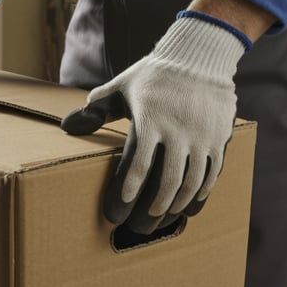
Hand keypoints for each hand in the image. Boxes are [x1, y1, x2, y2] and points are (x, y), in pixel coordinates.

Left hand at [61, 13, 249, 233]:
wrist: (200, 57)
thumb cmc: (154, 75)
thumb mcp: (122, 87)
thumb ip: (96, 110)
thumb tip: (68, 127)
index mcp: (150, 119)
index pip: (137, 164)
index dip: (126, 192)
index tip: (116, 213)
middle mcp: (177, 131)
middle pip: (165, 182)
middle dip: (149, 211)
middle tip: (136, 228)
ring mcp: (201, 137)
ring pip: (190, 184)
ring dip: (173, 207)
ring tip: (159, 221)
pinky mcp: (219, 139)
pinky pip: (211, 175)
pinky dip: (198, 195)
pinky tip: (187, 207)